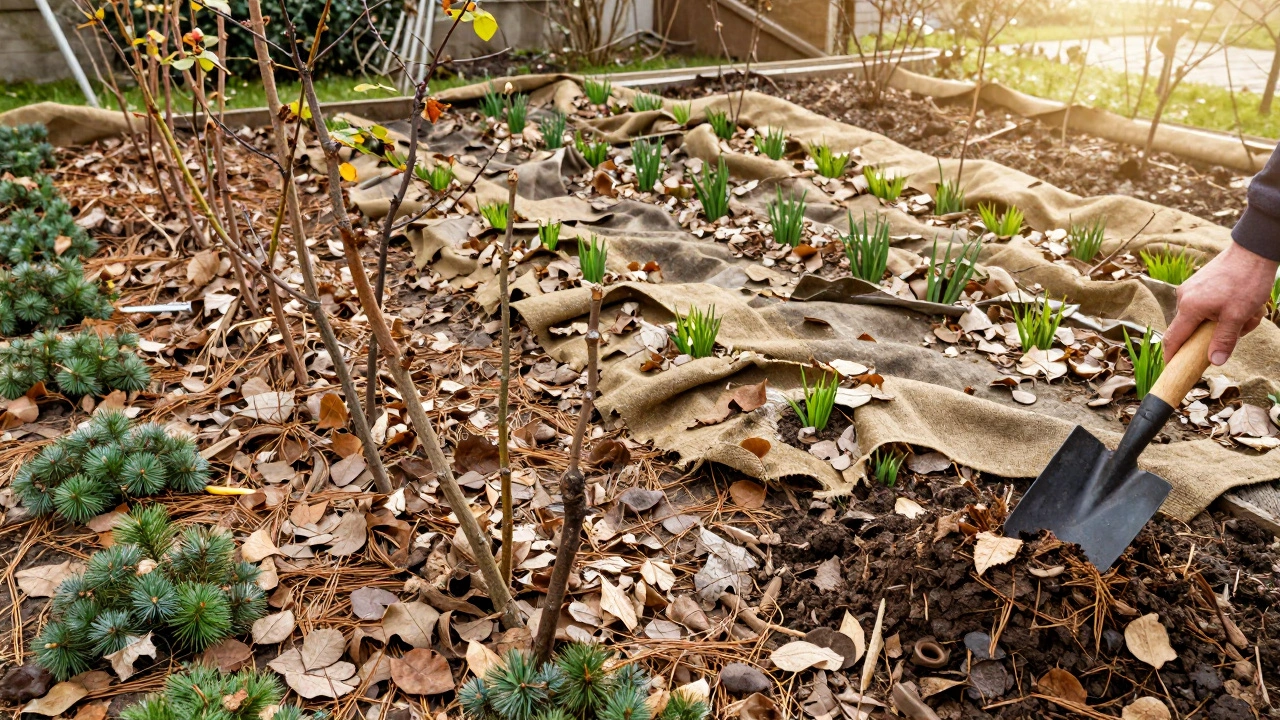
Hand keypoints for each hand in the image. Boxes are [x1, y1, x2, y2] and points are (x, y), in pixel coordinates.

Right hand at [1162, 241, 1277, 364]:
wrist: (1254, 251)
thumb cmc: (1246, 281)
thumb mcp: (1239, 315)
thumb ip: (1224, 340)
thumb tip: (1214, 362)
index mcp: (1189, 307)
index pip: (1173, 338)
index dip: (1172, 356)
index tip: (1173, 368)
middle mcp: (1184, 297)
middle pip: (1193, 328)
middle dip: (1218, 332)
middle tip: (1243, 326)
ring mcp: (1191, 289)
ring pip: (1205, 316)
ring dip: (1227, 319)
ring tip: (1249, 311)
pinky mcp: (1199, 283)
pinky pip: (1207, 304)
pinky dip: (1225, 308)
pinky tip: (1242, 302)